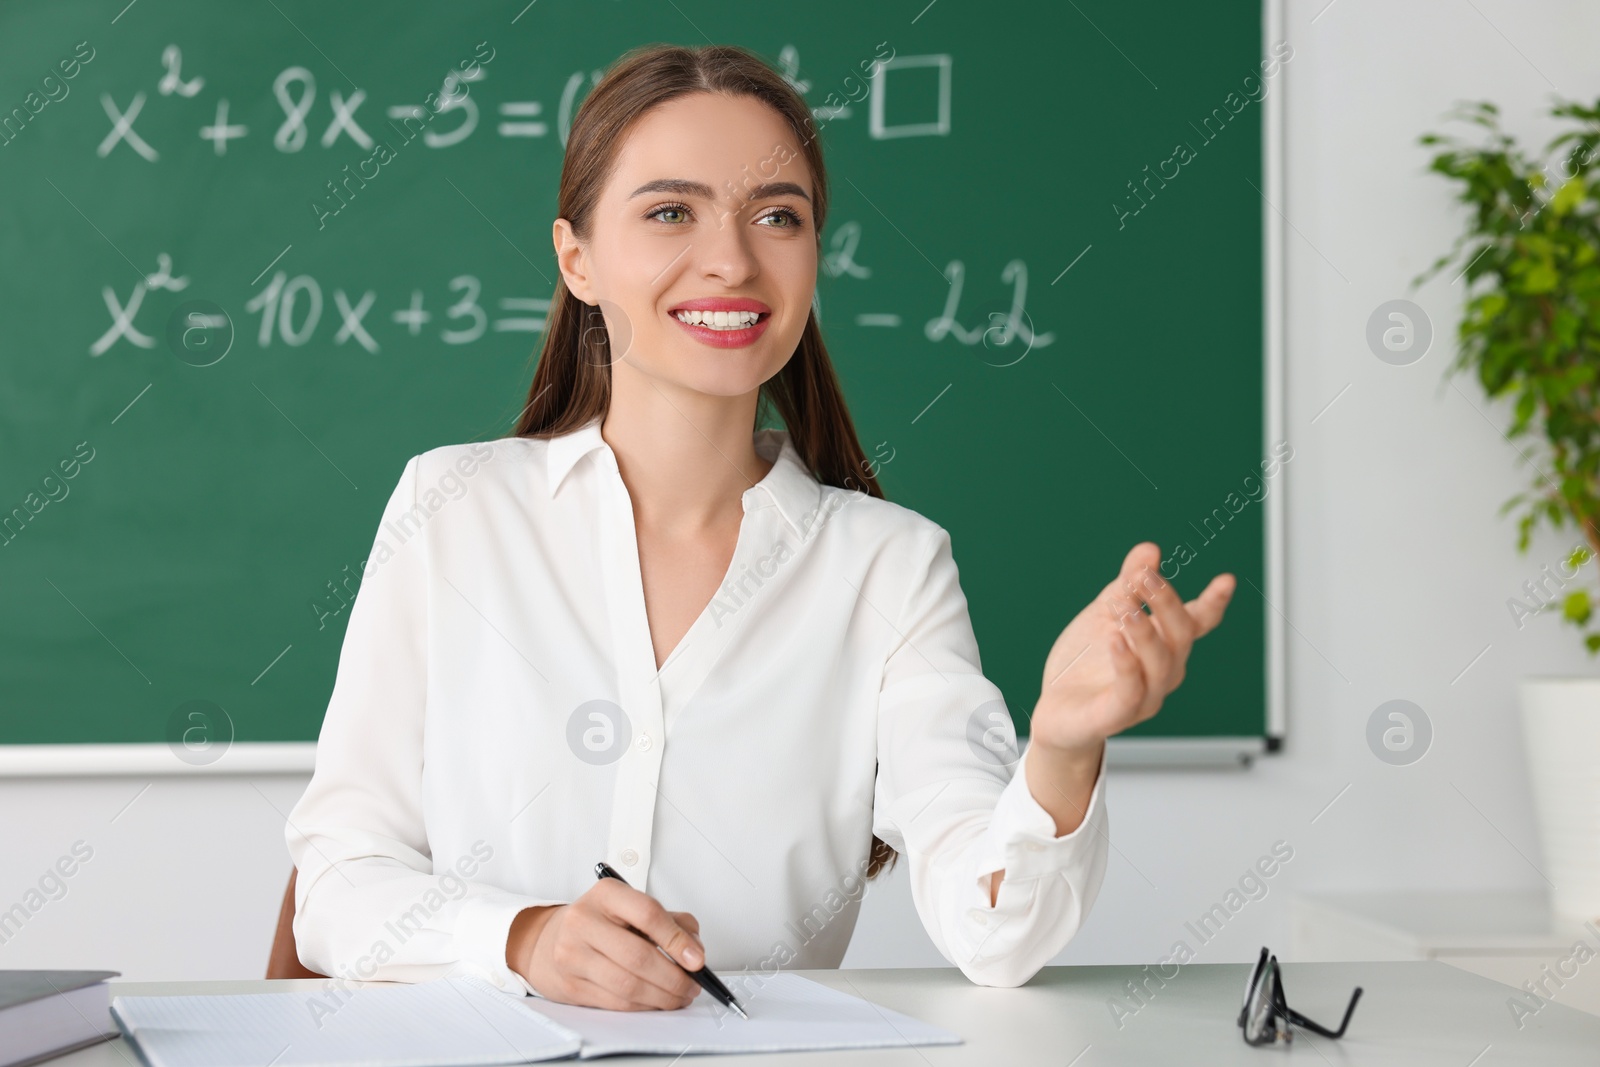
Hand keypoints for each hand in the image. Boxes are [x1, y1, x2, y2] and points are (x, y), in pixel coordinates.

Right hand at [505, 880, 704, 1009]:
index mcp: (606, 894)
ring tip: (679, 996)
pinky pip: (616, 1002)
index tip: (698, 960)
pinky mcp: (571, 985)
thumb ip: (672, 922)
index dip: (677, 939)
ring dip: (663, 997)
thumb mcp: (633, 908)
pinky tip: (656, 1001)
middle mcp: (584, 921)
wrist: (549, 940)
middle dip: (674, 977)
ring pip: (628, 985)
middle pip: (638, 956)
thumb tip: (695, 951)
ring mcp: (572, 955)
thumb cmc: (600, 922)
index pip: (647, 914)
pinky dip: (644, 1006)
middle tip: (693, 986)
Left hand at [1031, 542, 1234, 757]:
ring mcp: (1145, 697)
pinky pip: (1130, 692)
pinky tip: (1115, 641)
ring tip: (1125, 606)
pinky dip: (1126, 665)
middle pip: (1179, 636)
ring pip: (1159, 664)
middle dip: (1165, 603)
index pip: (1196, 624)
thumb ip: (1128, 582)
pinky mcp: (1116, 716)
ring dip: (1145, 632)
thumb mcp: (1105, 612)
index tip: (1226, 581)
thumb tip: (1150, 549)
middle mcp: (1163, 672)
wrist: (1056, 710)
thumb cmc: (1086, 662)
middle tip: (1144, 576)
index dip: (1213, 605)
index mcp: (1164, 646)